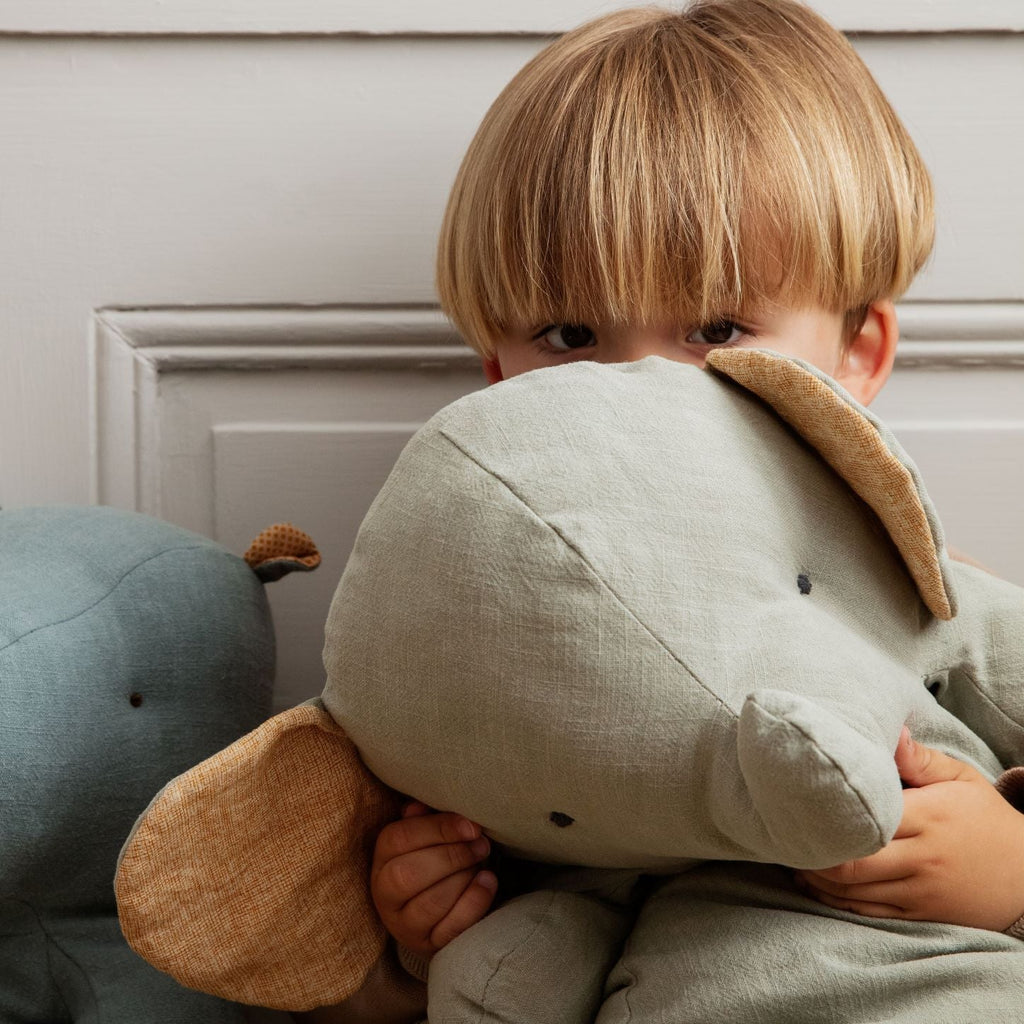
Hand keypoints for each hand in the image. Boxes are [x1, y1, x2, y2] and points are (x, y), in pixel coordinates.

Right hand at [371, 802, 497, 956]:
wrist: (437, 909)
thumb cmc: (432, 859)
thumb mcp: (423, 835)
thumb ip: (421, 818)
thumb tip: (420, 806)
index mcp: (381, 859)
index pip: (398, 839)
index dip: (437, 829)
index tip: (470, 826)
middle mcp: (385, 895)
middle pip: (408, 875)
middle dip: (452, 856)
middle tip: (481, 845)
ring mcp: (404, 925)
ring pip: (430, 904)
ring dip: (463, 878)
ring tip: (482, 862)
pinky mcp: (429, 945)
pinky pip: (451, 928)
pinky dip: (474, 902)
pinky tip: (488, 881)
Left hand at [795, 728, 1023, 930]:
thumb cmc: (984, 818)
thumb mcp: (961, 779)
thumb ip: (919, 758)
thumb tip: (890, 731)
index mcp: (928, 817)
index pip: (867, 819)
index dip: (827, 815)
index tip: (798, 801)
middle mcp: (922, 858)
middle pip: (851, 863)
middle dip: (812, 851)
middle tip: (785, 832)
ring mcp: (919, 891)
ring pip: (852, 892)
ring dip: (815, 877)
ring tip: (790, 854)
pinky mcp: (919, 915)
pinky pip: (867, 912)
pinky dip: (834, 900)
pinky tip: (813, 882)